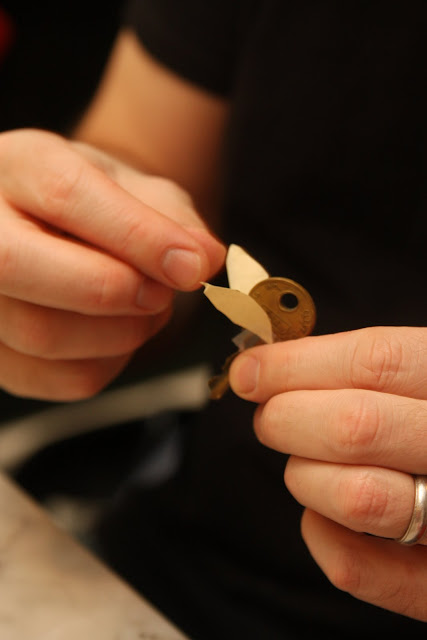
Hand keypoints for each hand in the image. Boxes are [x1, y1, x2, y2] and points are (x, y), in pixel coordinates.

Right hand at [0, 129, 224, 399]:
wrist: (58, 231)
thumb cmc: (99, 208)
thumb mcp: (136, 189)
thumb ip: (172, 217)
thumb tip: (205, 259)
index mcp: (18, 166)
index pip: (64, 195)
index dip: (136, 237)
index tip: (191, 268)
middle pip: (17, 266)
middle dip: (111, 290)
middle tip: (162, 295)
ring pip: (40, 334)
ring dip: (121, 332)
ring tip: (148, 308)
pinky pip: (59, 377)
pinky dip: (110, 363)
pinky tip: (120, 333)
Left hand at [230, 327, 426, 621]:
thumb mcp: (426, 378)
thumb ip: (369, 371)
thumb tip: (267, 367)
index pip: (375, 362)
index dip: (296, 364)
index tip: (249, 370)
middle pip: (356, 427)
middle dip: (288, 418)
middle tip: (270, 417)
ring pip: (356, 498)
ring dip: (305, 476)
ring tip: (305, 462)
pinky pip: (359, 569)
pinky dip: (320, 536)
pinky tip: (320, 514)